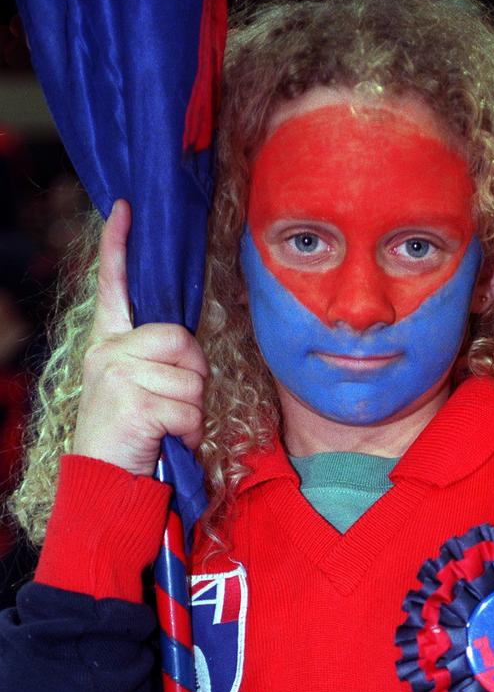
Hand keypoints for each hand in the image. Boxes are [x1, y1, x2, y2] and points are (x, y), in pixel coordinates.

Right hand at [73, 200, 208, 475]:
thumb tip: (187, 345)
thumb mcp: (135, 387)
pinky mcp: (133, 401)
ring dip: (191, 410)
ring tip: (164, 425)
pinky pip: (190, 408)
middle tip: (174, 401)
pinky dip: (188, 431)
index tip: (125, 208)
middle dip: (194, 373)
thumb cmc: (128, 434)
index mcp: (108, 342)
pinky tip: (164, 440)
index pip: (113, 285)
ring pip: (192, 378)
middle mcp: (108, 351)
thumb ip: (155, 359)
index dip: (118, 246)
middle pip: (182, 338)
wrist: (102, 482)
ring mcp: (117, 375)